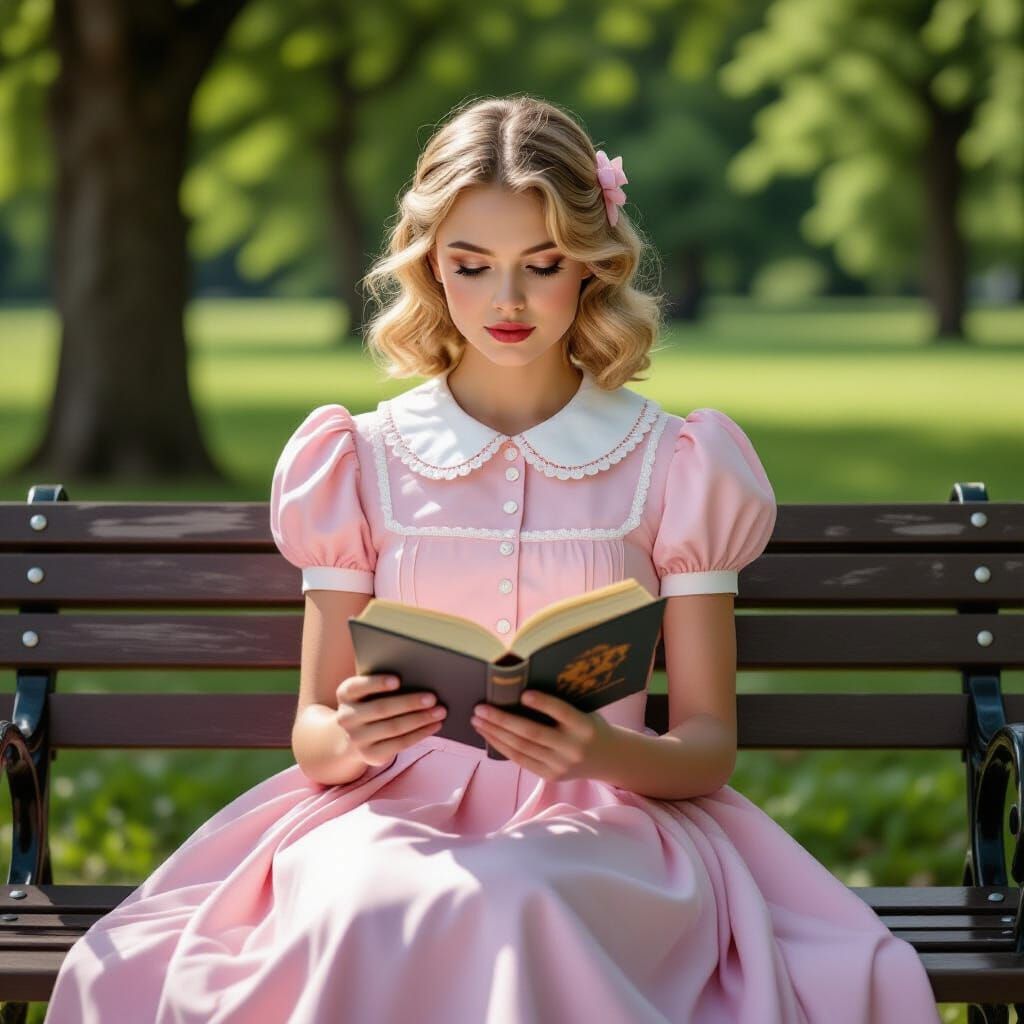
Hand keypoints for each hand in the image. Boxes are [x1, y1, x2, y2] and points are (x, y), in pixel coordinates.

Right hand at [336, 674, 446, 766]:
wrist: (353, 737)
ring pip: (393, 728)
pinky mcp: (370, 755)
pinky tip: (435, 725)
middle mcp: (346, 717)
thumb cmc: (371, 704)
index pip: (357, 686)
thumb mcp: (369, 692)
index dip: (376, 683)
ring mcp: (356, 738)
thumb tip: (420, 679)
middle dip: (409, 703)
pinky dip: (420, 734)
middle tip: (433, 697)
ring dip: (420, 719)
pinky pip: (399, 744)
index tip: (398, 680)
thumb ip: (383, 685)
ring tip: (440, 711)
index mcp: (345, 694)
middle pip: (381, 708)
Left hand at [471, 690, 616, 781]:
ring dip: (495, 733)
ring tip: (477, 721)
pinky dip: (502, 746)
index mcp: (585, 726)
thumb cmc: (589, 725)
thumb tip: (520, 691)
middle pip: (532, 733)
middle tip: (480, 708)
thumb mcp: (584, 711)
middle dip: (502, 720)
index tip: (523, 694)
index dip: (543, 704)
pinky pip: (521, 760)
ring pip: (522, 747)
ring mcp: (561, 764)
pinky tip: (489, 735)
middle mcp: (572, 747)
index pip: (562, 712)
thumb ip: (560, 706)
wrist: (608, 758)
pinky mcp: (551, 776)